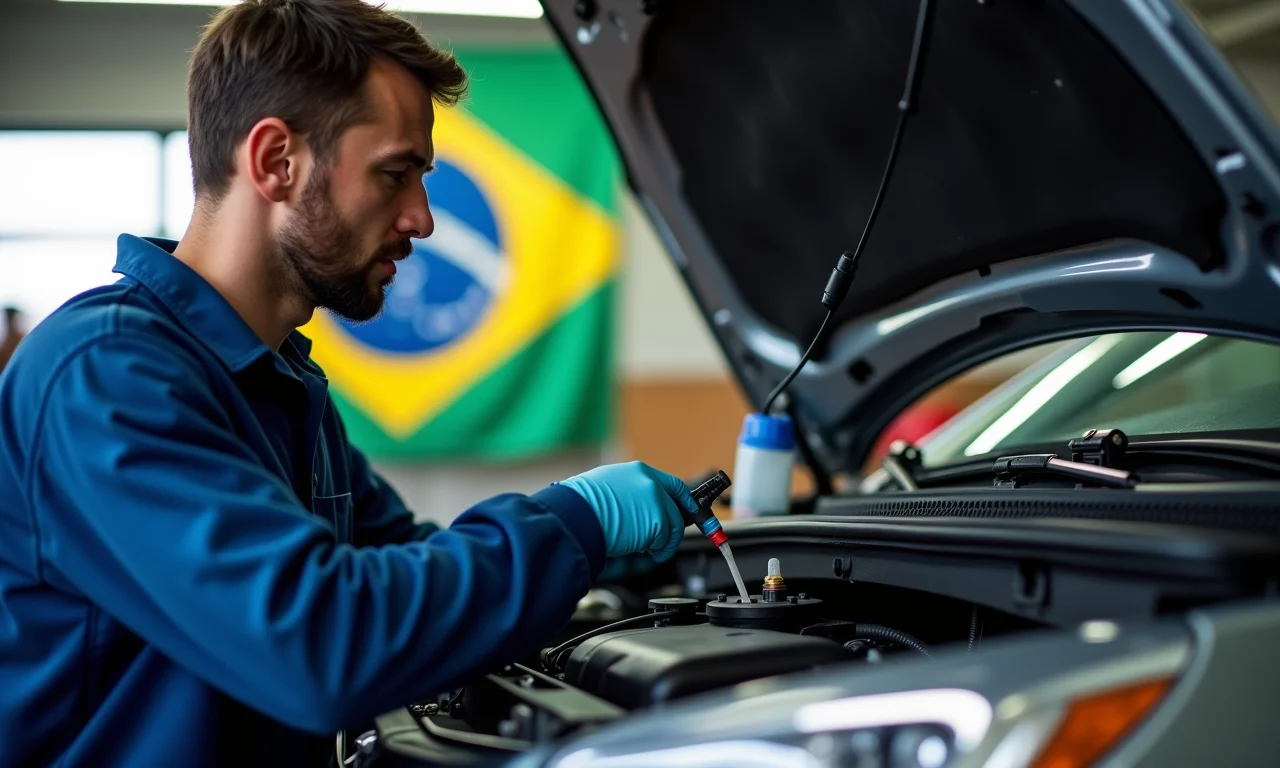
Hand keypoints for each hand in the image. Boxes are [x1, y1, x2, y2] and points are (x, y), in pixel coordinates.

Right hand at [556, 461, 698, 561]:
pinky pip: (666, 543)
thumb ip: (630, 498)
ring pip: (672, 527)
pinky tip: (637, 551)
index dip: (682, 500)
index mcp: (636, 472)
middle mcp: (649, 482)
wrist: (573, 517)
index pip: (671, 485)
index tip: (694, 511)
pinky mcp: (658, 521)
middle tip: (664, 542)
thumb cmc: (578, 509)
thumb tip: (641, 516)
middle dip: (673, 527)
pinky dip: (657, 552)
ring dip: (661, 543)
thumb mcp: (606, 491)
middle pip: (676, 507)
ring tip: (639, 549)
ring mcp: (656, 500)